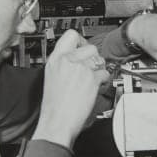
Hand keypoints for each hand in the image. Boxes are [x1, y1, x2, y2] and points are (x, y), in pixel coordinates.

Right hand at [33, 30, 110, 147]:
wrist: (56, 121)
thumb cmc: (54, 105)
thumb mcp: (53, 77)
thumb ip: (64, 64)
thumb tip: (76, 58)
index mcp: (55, 59)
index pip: (71, 35)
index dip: (81, 40)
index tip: (83, 47)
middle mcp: (68, 61)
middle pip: (90, 46)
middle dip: (94, 57)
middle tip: (91, 68)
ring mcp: (80, 69)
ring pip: (99, 59)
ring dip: (99, 69)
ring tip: (92, 79)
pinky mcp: (91, 79)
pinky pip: (104, 74)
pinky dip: (103, 81)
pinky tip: (94, 87)